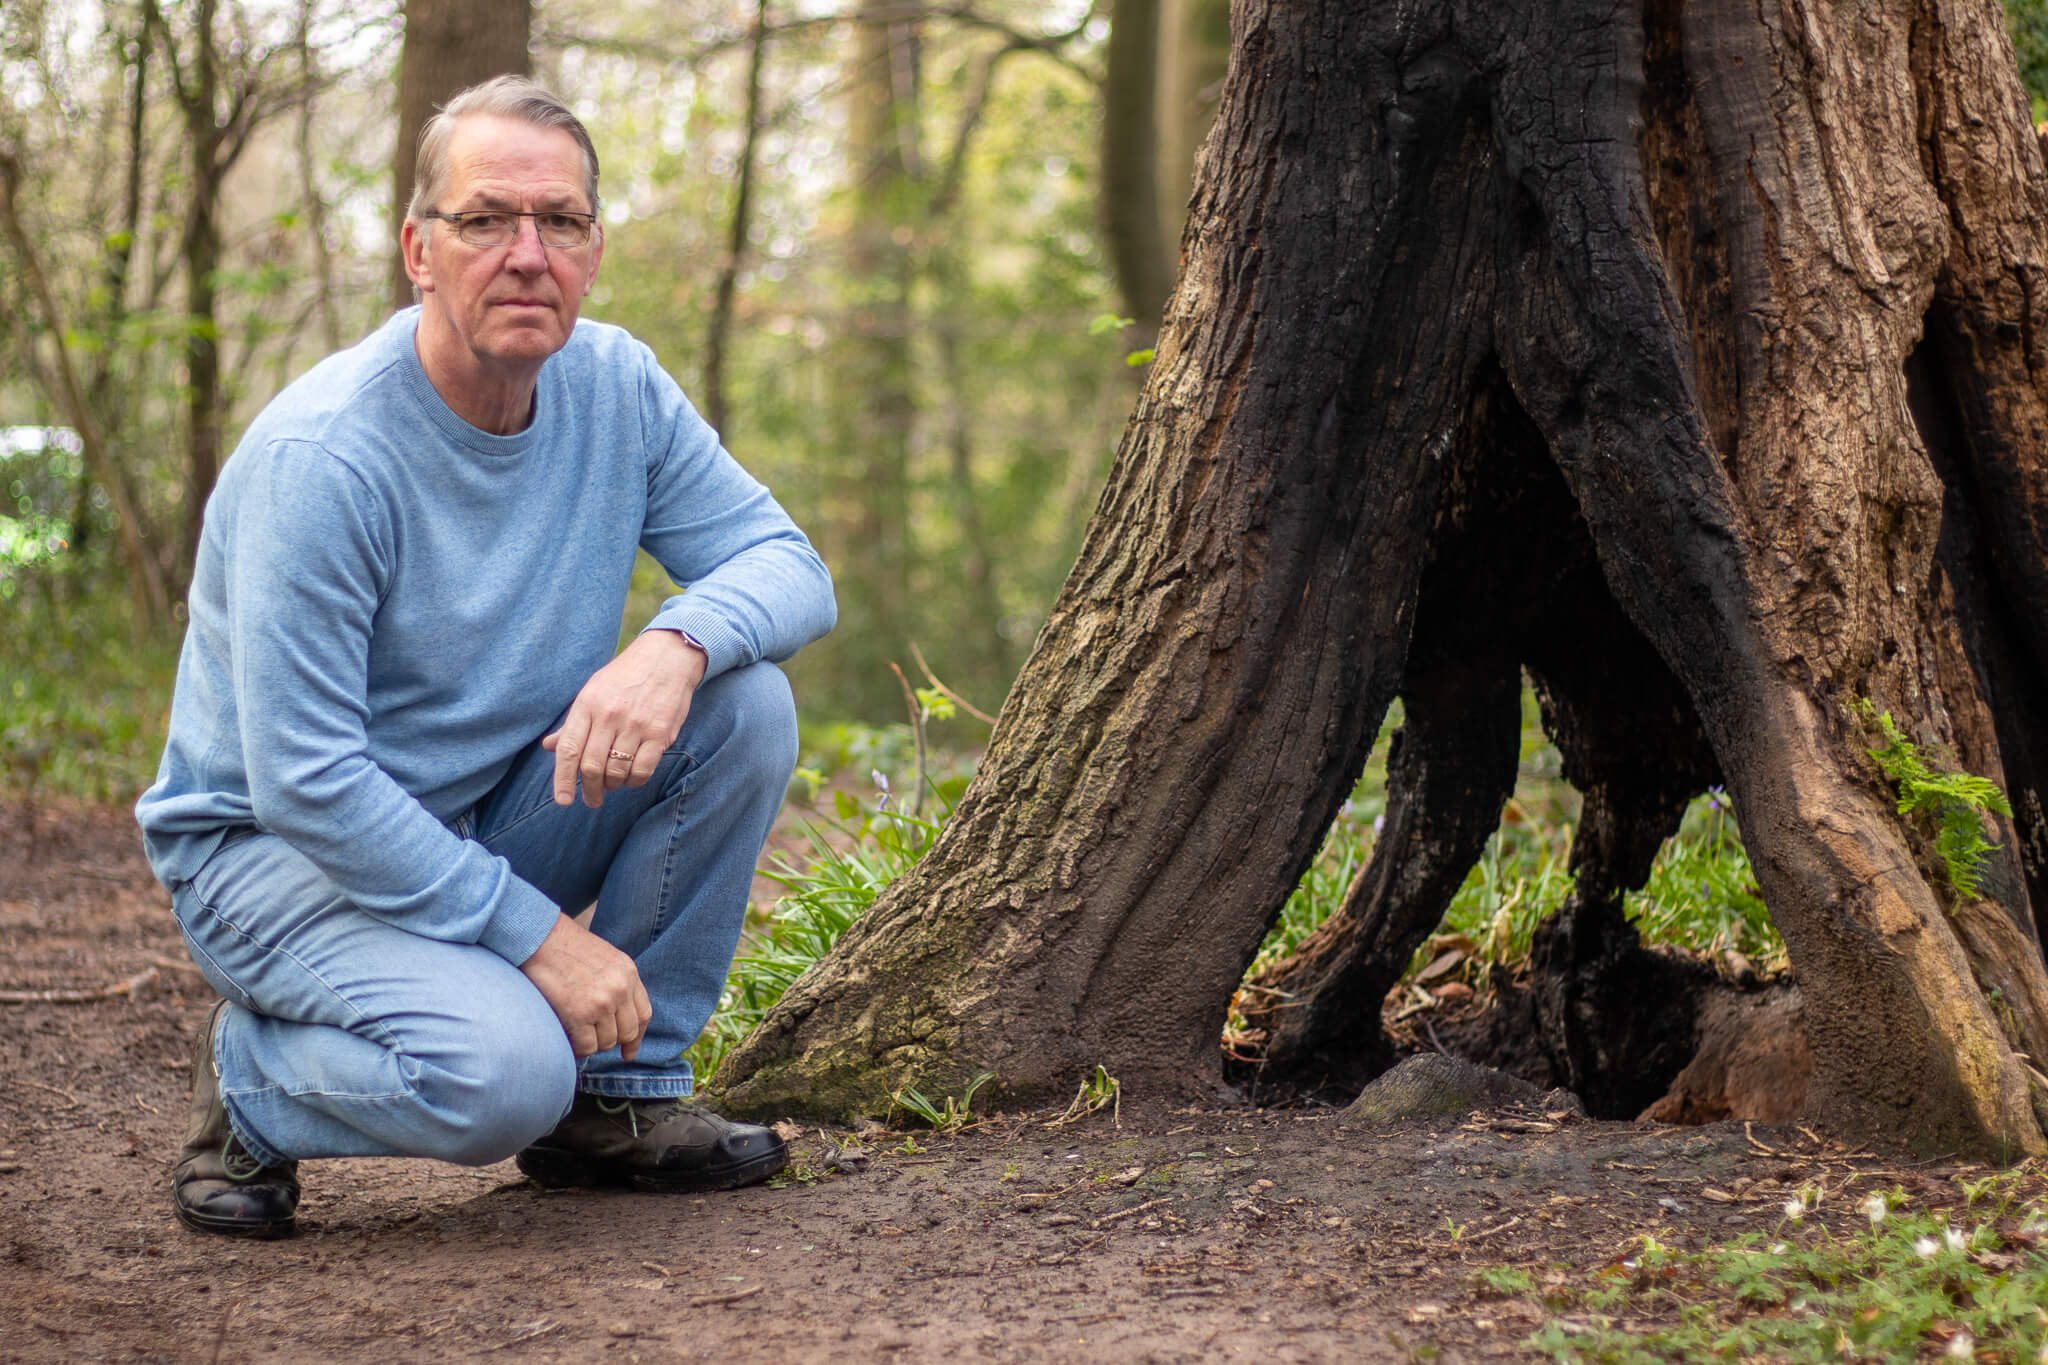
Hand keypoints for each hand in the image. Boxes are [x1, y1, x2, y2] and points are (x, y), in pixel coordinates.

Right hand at [519, 914, 653, 1059]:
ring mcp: (601, 1002)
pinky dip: (577, 1048)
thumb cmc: (564, 946)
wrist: (538, 936)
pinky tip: (567, 1039)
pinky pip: (586, 1046)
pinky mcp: (579, 1013)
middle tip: (593, 1040)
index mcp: (628, 972)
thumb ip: (615, 982)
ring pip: (606, 1042)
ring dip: (591, 1043)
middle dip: (611, 1041)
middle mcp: (620, 988)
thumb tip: (614, 1014)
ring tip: (575, 1033)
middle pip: (626, 1032)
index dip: (636, 1037)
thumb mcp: (604, 957)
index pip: (643, 1014)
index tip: (629, 1050)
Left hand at [542, 630, 707, 807]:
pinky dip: (634, 781)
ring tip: (612, 785)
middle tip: (592, 800)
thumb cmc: (626, 676)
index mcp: (588, 704)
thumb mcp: (593, 691)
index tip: (563, 800)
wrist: (668, 657)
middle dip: (590, 789)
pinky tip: (632, 777)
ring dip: (612, 785)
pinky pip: (643, 769)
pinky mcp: (660, 733)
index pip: (569, 749)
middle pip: (591, 765)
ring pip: (617, 771)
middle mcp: (610, 715)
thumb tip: (549, 746)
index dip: (563, 779)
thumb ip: (573, 722)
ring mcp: (636, 724)